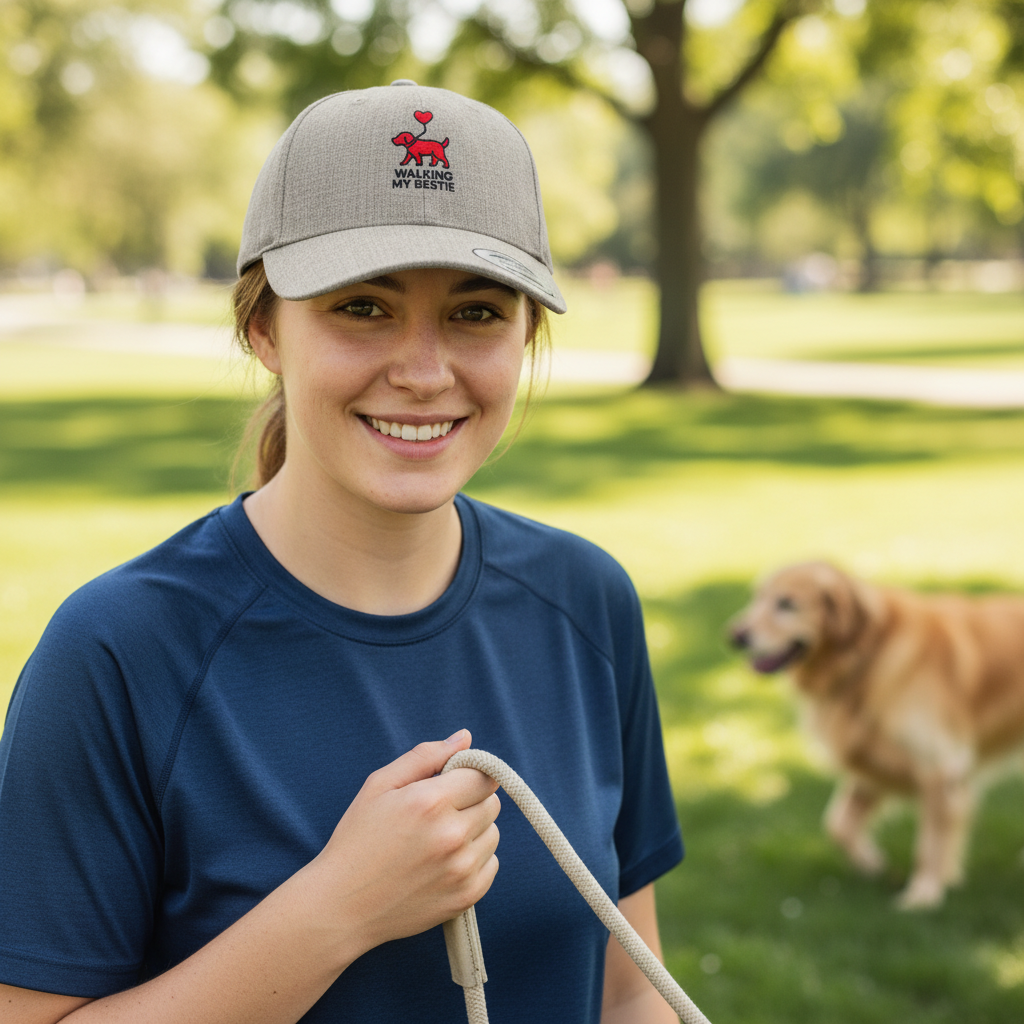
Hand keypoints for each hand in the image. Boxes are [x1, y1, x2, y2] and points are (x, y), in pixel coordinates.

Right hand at [306, 729, 499, 955]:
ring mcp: (461, 869)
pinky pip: (491, 864)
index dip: (468, 776)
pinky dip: (475, 860)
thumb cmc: (357, 839)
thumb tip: (464, 737)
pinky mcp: (466, 896)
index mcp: (430, 802)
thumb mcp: (380, 786)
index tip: (451, 784)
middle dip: (471, 801)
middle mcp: (452, 835)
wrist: (341, 906)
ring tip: (438, 840)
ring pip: (493, 833)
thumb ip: (425, 756)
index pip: (482, 775)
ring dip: (474, 831)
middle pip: (491, 803)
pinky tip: (443, 863)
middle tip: (439, 813)